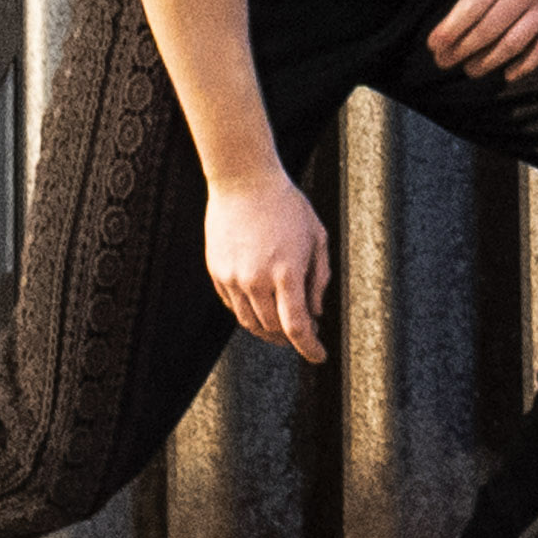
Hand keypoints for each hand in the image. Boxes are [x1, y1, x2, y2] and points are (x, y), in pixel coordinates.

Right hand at [204, 171, 330, 364]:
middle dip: (290, 338)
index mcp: (287, 272)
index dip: (309, 348)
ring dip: (267, 330)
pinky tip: (261, 305)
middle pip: (272, 329)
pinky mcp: (217, 272)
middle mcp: (257, 280)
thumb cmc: (286, 204)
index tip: (318, 356)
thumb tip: (316, 312)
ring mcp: (233, 277)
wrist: (244, 181)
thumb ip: (319, 278)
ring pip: (250, 322)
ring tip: (281, 326)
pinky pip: (233, 305)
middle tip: (304, 334)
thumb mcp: (317, 237)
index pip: (297, 326)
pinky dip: (249, 312)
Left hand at [425, 0, 537, 80]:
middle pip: (489, 29)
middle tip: (444, 60)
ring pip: (514, 43)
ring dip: (487, 62)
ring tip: (469, 69)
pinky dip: (525, 65)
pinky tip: (507, 73)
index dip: (450, 29)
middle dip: (461, 50)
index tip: (433, 44)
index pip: (473, 5)